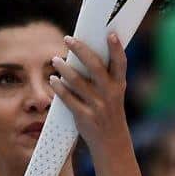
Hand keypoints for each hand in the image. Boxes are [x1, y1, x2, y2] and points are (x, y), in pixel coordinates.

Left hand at [50, 33, 129, 153]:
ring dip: (64, 68)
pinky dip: (59, 87)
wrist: (111, 141)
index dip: (117, 48)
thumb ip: (104, 76)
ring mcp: (98, 105)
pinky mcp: (84, 116)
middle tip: (68, 39)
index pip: (121, 63)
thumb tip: (83, 54)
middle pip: (95, 66)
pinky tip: (53, 80)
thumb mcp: (114, 94)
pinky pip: (67, 98)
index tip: (110, 34)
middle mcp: (110, 94)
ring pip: (77, 81)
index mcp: (119, 85)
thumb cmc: (109, 111)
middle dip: (80, 50)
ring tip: (55, 60)